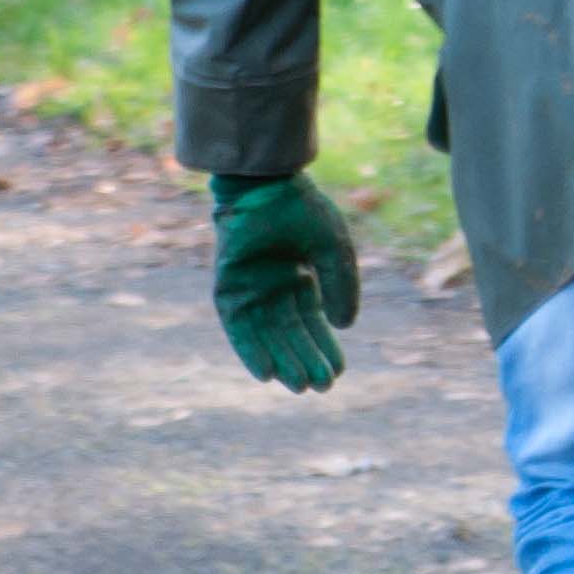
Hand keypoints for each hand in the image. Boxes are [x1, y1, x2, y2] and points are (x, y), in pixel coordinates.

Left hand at [211, 172, 358, 391]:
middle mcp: (273, 289)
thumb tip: (345, 327)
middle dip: (306, 360)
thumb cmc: (301, 210)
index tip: (338, 371)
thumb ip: (342, 286)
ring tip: (300, 386)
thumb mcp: (333, 250)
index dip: (324, 347)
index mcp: (298, 278)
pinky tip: (267, 372)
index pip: (311, 322)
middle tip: (322, 387)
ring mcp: (249, 289)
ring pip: (266, 336)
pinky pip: (238, 327)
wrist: (265, 186)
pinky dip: (250, 350)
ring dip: (282, 360)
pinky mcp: (229, 289)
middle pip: (289, 334)